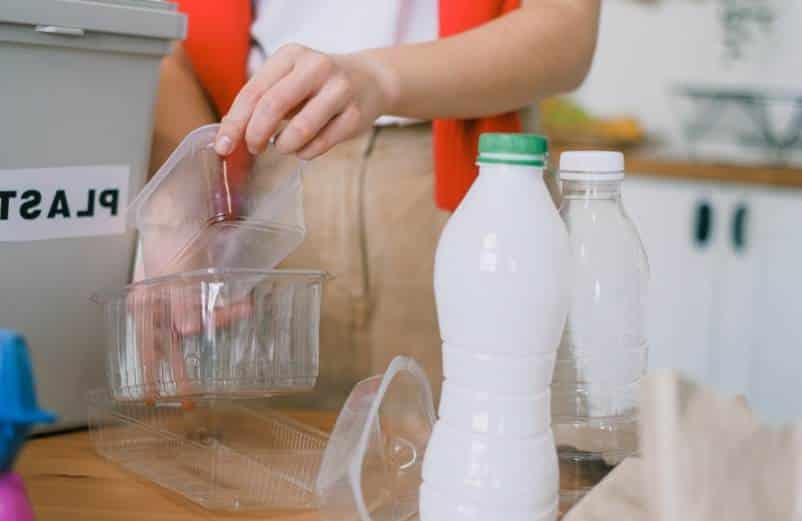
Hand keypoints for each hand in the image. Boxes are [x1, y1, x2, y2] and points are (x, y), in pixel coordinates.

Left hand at [214, 44, 397, 159]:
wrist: (369, 80)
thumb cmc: (317, 85)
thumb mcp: (288, 80)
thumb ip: (260, 101)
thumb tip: (228, 133)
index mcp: (291, 55)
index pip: (254, 91)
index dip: (236, 122)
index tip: (224, 146)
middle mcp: (316, 67)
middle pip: (273, 105)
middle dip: (256, 134)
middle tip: (253, 149)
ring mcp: (339, 90)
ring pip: (301, 128)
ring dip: (284, 145)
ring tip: (282, 146)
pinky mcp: (355, 115)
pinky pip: (321, 143)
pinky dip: (305, 152)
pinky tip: (303, 148)